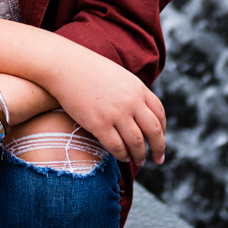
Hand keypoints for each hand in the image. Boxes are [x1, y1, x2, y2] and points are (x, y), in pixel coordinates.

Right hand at [44, 44, 165, 166]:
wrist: (65, 66)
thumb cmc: (88, 69)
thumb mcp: (118, 76)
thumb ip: (131, 92)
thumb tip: (139, 109)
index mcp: (138, 88)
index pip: (159, 114)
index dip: (162, 130)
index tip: (159, 139)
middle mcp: (131, 102)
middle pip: (154, 131)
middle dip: (158, 148)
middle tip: (158, 159)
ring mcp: (116, 113)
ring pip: (136, 142)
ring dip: (139, 155)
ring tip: (138, 161)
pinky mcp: (99, 124)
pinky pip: (117, 146)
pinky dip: (122, 155)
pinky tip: (122, 157)